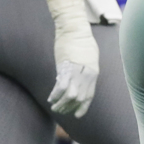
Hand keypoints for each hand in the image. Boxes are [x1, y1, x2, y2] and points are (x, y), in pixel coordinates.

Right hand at [44, 0, 99, 116]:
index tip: (77, 115)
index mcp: (93, 73)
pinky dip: (56, 95)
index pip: (89, 95)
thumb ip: (86, 70)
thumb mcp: (89, 57)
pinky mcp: (66, 67)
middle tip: (61, 111)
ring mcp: (77, 71)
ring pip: (70, 95)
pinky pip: (61, 86)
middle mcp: (87, 74)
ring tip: (54, 107)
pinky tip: (50, 98)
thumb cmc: (82, 40)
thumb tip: (81, 79)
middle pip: (79, 98)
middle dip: (70, 107)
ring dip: (62, 104)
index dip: (83, 107)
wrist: (75, 28)